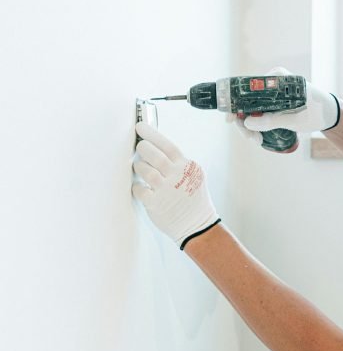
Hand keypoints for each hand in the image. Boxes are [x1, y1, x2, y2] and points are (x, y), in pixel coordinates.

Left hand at [132, 122, 219, 248]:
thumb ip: (178, 164)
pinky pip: (139, 189)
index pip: (168, 146)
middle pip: (154, 155)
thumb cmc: (193, 199)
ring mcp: (166, 190)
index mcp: (188, 167)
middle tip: (139, 148)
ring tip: (140, 169)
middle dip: (143, 149)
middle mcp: (178, 176)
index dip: (152, 134)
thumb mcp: (194, 176)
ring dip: (139, 167)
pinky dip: (137, 186)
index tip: (140, 126)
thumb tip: (155, 148)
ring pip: (145, 170)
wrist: (198, 224)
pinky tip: (141, 187)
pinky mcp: (156, 204)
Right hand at [243, 67, 339, 132]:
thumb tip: (246, 122)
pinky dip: (256, 122)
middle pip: (246, 99)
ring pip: (250, 107)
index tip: (230, 120)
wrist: (330, 113)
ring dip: (250, 124)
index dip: (235, 104)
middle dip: (244, 121)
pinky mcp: (273, 99)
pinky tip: (259, 135)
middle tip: (251, 139)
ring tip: (257, 140)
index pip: (247, 88)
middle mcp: (272, 80)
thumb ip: (272, 120)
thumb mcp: (295, 120)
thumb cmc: (317, 112)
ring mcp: (272, 90)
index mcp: (278, 78)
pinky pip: (257, 109)